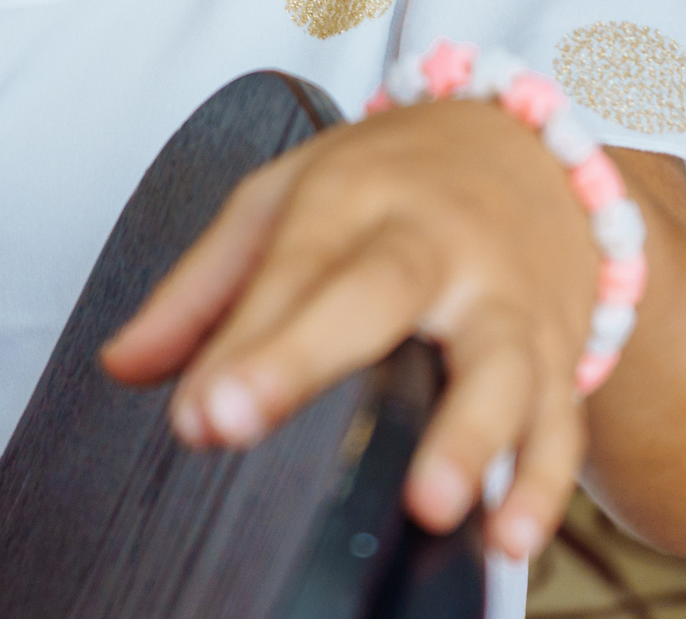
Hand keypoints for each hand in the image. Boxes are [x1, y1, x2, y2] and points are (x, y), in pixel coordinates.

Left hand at [101, 100, 599, 562]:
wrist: (529, 146)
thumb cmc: (391, 180)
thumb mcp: (285, 196)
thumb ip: (203, 286)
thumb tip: (124, 367)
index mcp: (356, 193)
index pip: (291, 263)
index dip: (241, 339)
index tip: (197, 410)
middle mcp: (437, 241)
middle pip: (380, 289)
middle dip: (307, 355)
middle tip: (240, 420)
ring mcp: (507, 298)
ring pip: (499, 363)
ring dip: (469, 437)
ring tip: (431, 506)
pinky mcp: (560, 352)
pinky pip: (561, 421)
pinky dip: (542, 484)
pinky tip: (508, 540)